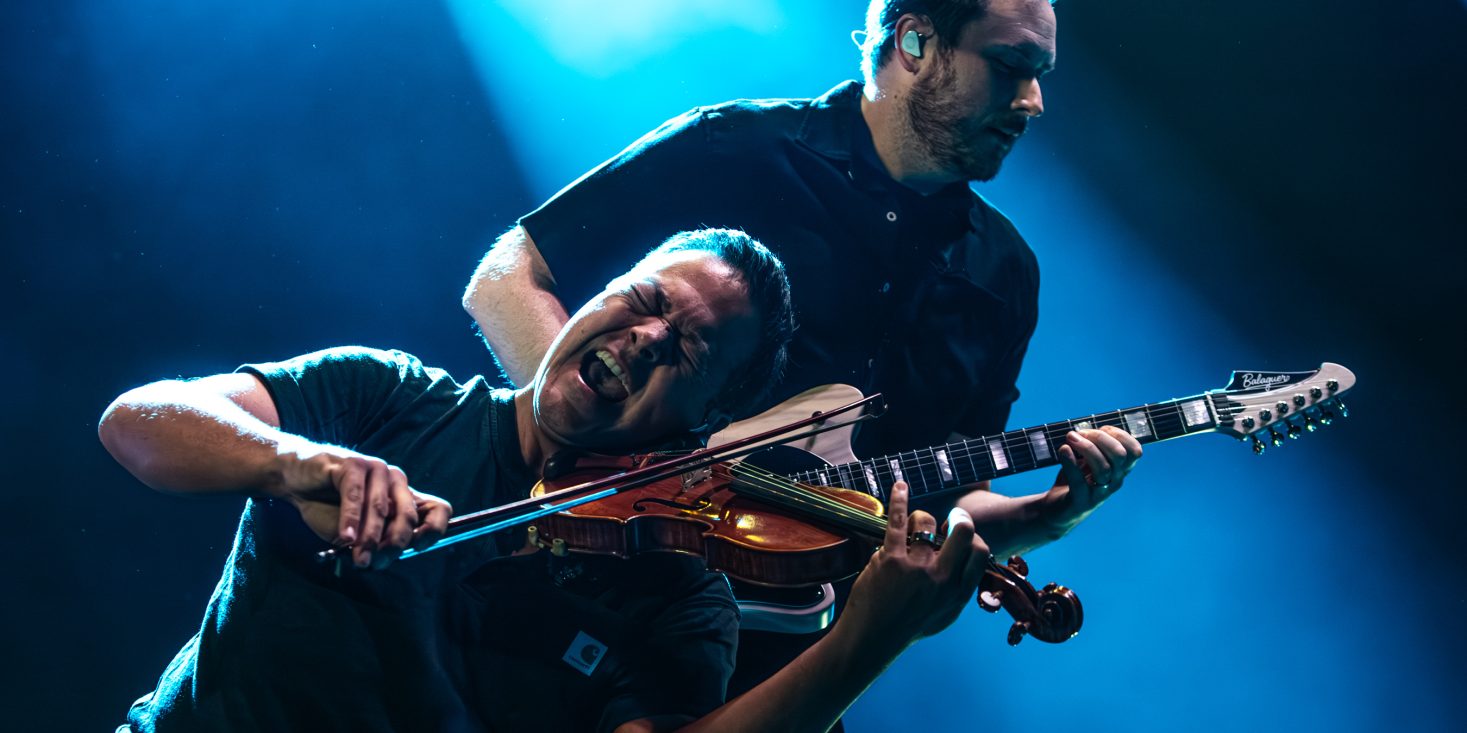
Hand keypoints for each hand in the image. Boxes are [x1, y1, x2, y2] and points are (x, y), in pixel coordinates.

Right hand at [276, 442, 450, 568]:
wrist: (295, 480)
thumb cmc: (328, 507)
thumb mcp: (357, 532)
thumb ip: (373, 542)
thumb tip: (385, 559)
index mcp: (404, 497)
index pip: (438, 509)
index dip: (435, 530)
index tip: (417, 549)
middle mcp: (396, 481)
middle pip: (410, 514)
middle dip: (395, 543)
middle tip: (377, 562)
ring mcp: (377, 469)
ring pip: (381, 508)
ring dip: (370, 538)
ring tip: (359, 559)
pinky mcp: (353, 463)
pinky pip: (355, 495)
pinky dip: (351, 520)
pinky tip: (346, 538)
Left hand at [840, 481, 990, 653]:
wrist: (873, 639)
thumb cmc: (908, 626)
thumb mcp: (943, 615)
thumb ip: (956, 590)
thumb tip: (968, 565)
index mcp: (956, 593)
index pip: (980, 553)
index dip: (975, 539)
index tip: (964, 535)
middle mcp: (941, 579)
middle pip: (963, 532)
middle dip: (959, 519)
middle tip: (953, 517)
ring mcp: (916, 568)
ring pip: (927, 523)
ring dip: (922, 519)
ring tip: (915, 526)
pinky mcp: (891, 560)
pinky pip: (899, 521)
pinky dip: (900, 499)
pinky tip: (900, 486)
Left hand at [1047, 426, 1142, 527]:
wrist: (1057, 510)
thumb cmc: (1074, 479)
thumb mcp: (1086, 460)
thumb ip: (1092, 445)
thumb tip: (1086, 427)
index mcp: (1119, 469)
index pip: (1134, 451)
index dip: (1119, 434)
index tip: (1099, 429)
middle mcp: (1114, 481)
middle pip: (1120, 456)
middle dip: (1100, 439)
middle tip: (1079, 433)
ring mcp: (1100, 494)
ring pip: (1104, 469)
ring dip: (1086, 448)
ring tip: (1070, 438)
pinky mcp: (1082, 502)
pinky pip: (1079, 482)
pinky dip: (1070, 463)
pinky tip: (1064, 450)